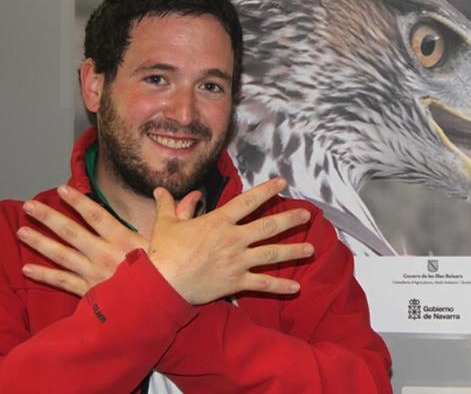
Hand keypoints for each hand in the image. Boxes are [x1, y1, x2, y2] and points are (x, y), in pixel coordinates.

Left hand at [17, 185, 200, 295]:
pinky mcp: (88, 292)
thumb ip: (179, 214)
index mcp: (123, 237)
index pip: (96, 214)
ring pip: (61, 255)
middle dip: (48, 217)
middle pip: (71, 231)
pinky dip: (43, 275)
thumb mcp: (175, 241)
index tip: (62, 188)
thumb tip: (193, 194)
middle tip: (29, 206)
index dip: (78, 200)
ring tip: (21, 232)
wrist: (159, 308)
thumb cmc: (169, 272)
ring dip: (39, 243)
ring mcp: (93, 273)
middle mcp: (104, 253)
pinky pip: (61, 282)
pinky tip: (27, 268)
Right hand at [148, 178, 313, 304]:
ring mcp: (237, 261)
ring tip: (311, 249)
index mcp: (219, 221)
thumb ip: (169, 205)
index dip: (267, 190)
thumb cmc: (164, 252)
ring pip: (272, 254)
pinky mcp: (236, 282)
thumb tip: (159, 190)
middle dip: (290, 219)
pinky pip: (262, 284)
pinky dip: (280, 286)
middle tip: (307, 215)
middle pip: (269, 226)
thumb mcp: (165, 224)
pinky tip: (296, 287)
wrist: (162, 284)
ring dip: (294, 251)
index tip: (282, 183)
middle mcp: (233, 239)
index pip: (248, 201)